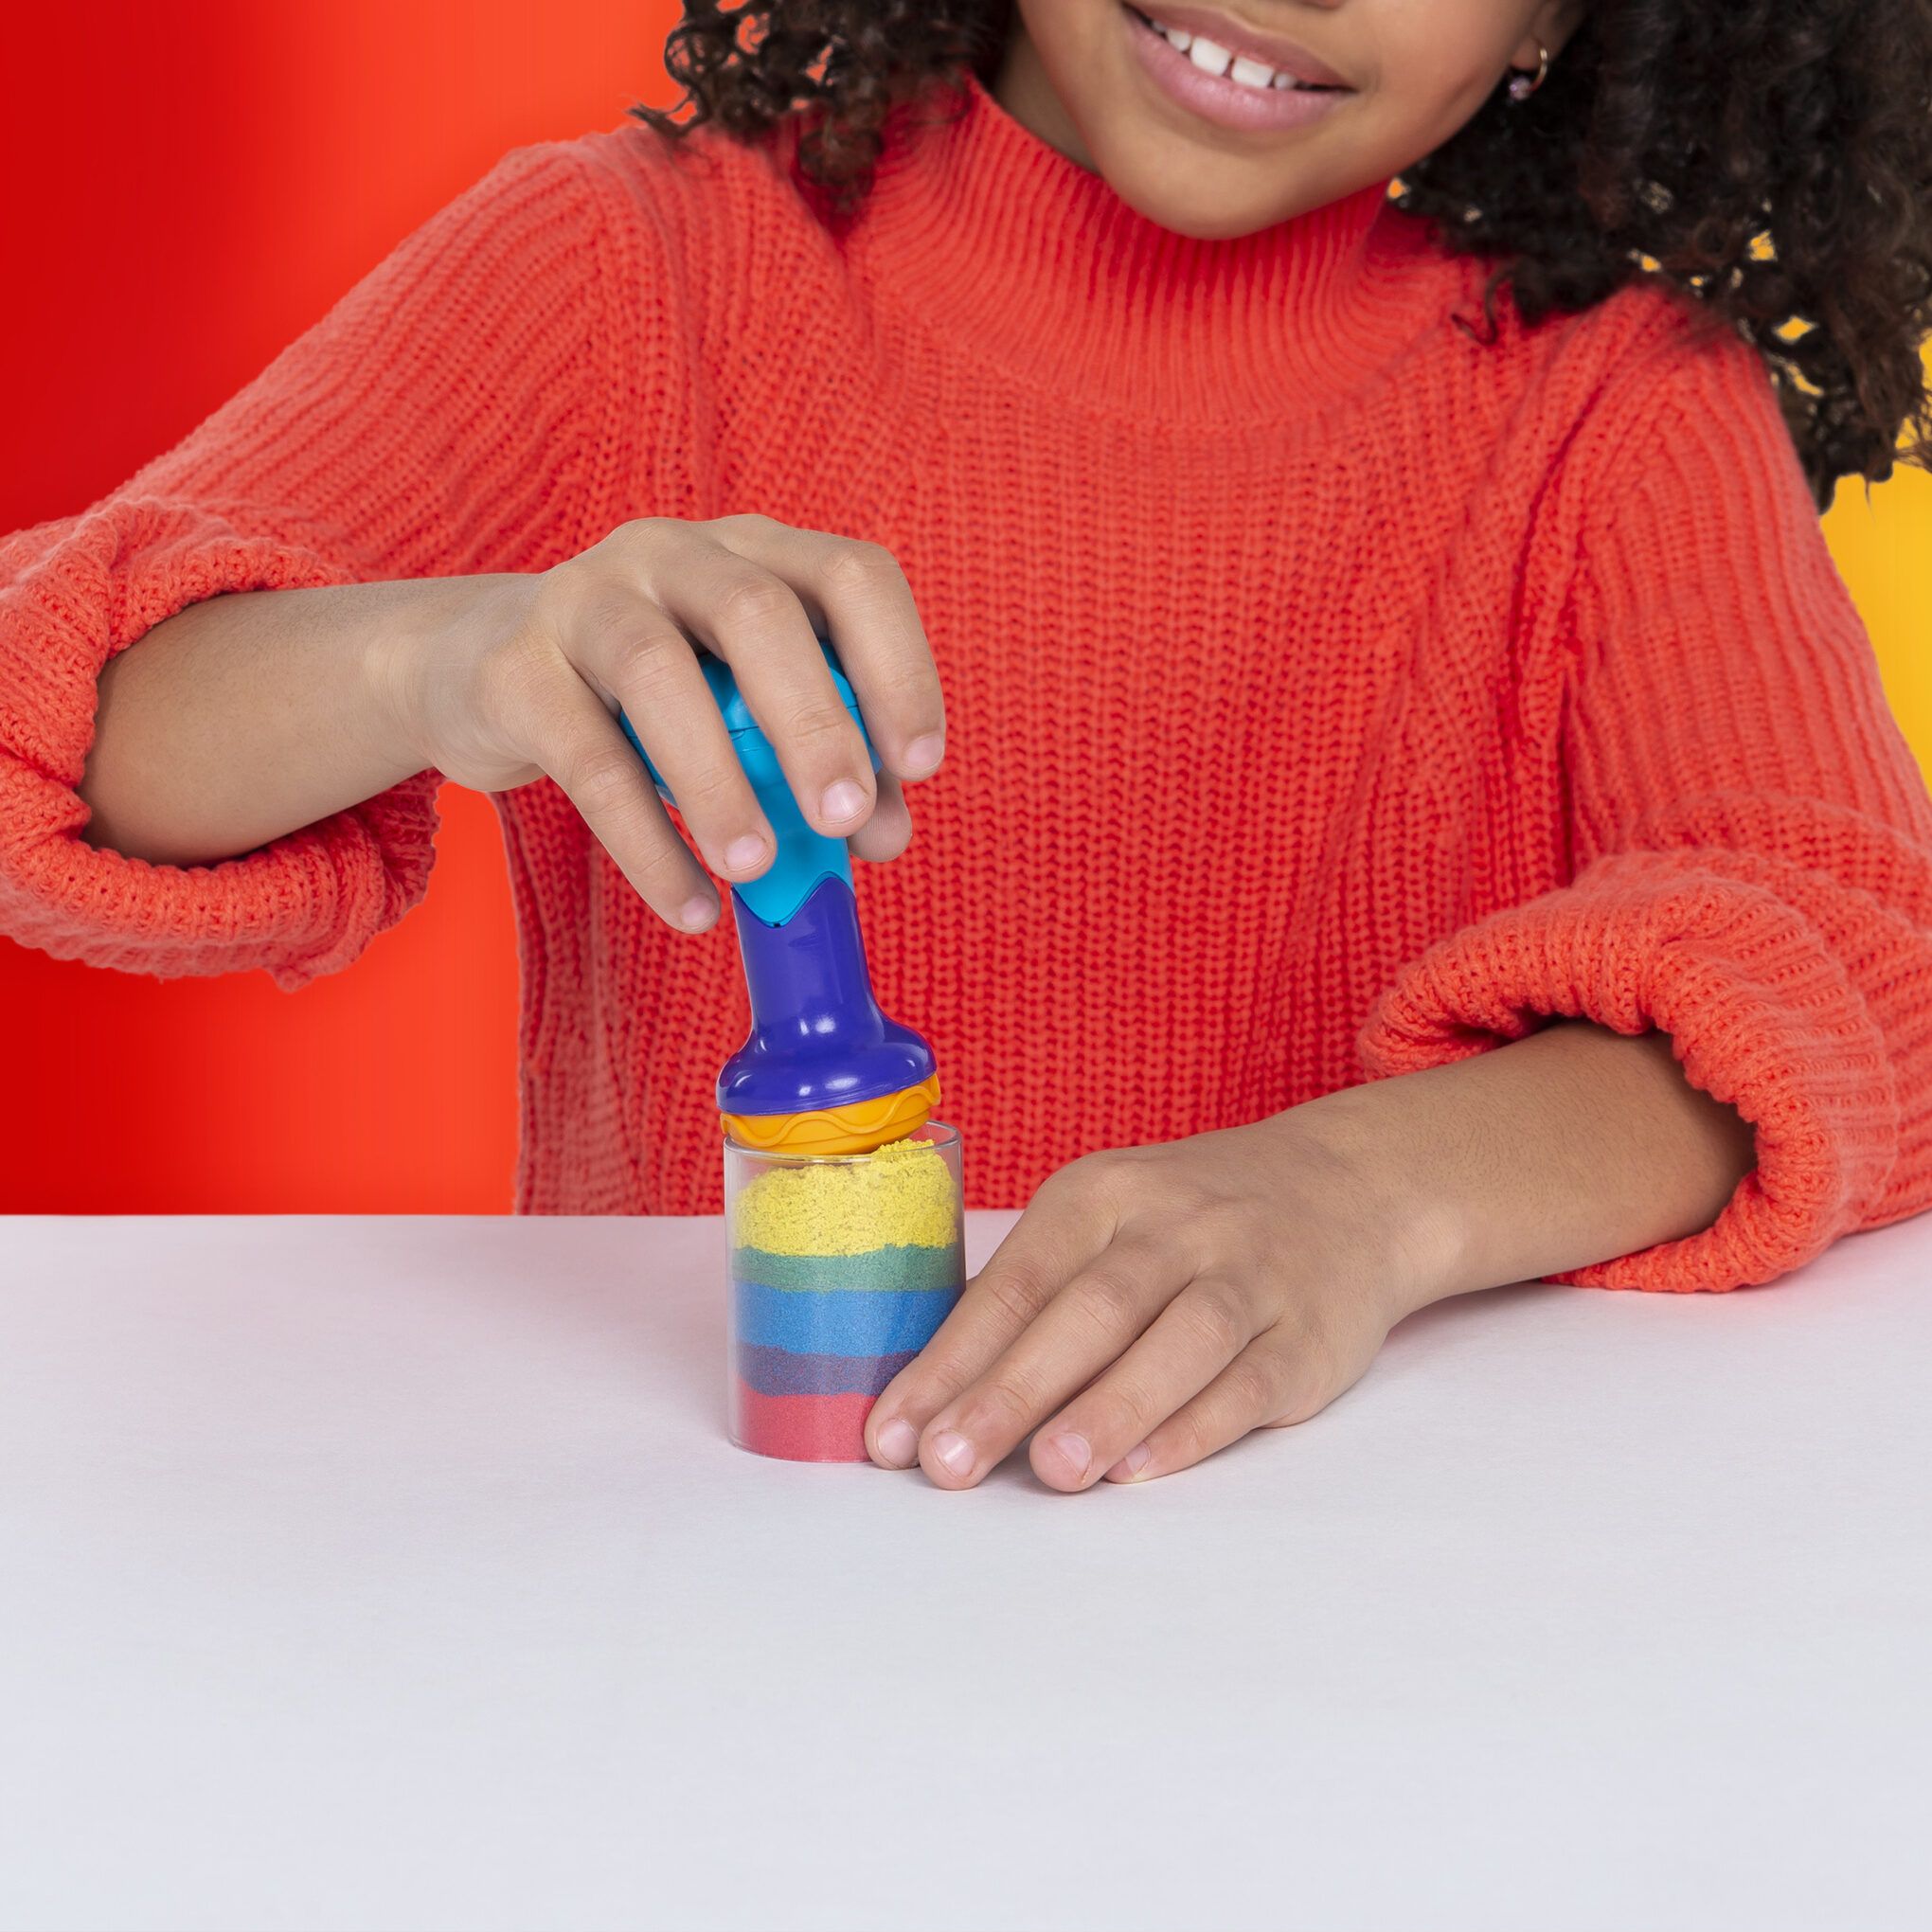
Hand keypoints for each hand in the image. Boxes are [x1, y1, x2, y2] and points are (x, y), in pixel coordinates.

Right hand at [380, 513, 945, 930]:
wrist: (479, 671)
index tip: (920, 766)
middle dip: (813, 722)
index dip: (897, 665)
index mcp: (755, 553)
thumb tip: (883, 833)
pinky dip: (645, 843)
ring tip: (753, 870)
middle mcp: (675, 553)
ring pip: (658, 672)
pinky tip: (690, 906)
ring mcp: (586, 599)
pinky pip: (588, 760)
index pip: (850, 577)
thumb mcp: (742, 714)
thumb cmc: (647, 699)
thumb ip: (818, 763)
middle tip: (841, 821)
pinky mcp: (514, 670)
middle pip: (757, 612)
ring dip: (717, 780)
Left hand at [864, 1107, 1461, 1488]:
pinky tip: (1141, 1468)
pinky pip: (1249, 1381)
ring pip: (1177, 1340)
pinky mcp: (1308, 1334)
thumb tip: (936, 1396)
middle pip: (1089, 1308)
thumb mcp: (1108, 1218)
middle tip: (949, 1462)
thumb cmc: (1190, 1223)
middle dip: (1012, 1390)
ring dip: (1110, 1407)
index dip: (951, 1361)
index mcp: (1101, 1194)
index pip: (1015, 1283)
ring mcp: (1249, 1276)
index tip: (894, 1435)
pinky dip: (1194, 1425)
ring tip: (1049, 1472)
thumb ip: (1037, 1295)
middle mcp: (1175, 1226)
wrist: (1348, 1187)